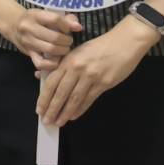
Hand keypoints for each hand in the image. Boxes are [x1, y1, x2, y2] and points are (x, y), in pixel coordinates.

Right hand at [5, 9, 80, 71]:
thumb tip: (78, 27)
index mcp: (34, 15)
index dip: (66, 26)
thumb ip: (65, 19)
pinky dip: (52, 63)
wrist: (14, 26)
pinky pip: (41, 63)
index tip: (68, 29)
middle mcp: (28, 27)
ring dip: (62, 51)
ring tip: (64, 48)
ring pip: (50, 50)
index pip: (55, 19)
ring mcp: (27, 42)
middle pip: (55, 37)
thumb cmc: (36, 20)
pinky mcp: (28, 53)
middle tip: (68, 41)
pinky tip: (56, 59)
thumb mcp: (46, 14)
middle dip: (67, 41)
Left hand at [36, 19, 158, 126]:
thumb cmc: (99, 46)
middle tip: (46, 121)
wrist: (124, 42)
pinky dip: (80, 109)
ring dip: (65, 112)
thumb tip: (41, 76)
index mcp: (68, 60)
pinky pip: (89, 99)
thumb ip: (60, 65)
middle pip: (61, 93)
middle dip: (52, 109)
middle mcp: (78, 69)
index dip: (44, 98)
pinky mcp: (105, 83)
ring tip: (58, 122)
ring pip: (75, 98)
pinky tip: (73, 116)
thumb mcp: (77, 51)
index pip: (52, 82)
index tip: (39, 110)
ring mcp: (91, 76)